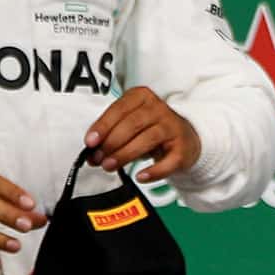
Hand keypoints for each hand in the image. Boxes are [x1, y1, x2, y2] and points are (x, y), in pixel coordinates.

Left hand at [85, 86, 202, 182]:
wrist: (183, 139)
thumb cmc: (151, 130)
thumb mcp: (130, 125)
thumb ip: (110, 135)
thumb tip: (92, 152)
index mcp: (142, 97)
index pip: (119, 109)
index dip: (103, 126)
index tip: (90, 141)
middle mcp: (159, 109)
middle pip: (132, 124)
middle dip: (111, 143)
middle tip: (98, 158)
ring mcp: (173, 128)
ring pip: (147, 139)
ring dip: (125, 155)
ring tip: (110, 166)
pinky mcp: (183, 148)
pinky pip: (168, 161)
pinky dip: (153, 171)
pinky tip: (140, 177)